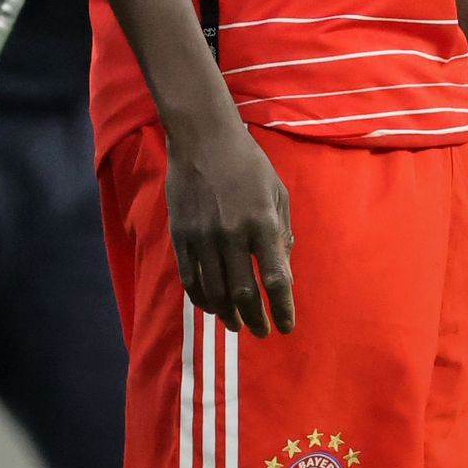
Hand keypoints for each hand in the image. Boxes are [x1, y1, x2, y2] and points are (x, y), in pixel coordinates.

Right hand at [165, 121, 294, 336]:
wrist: (202, 135)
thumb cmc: (247, 162)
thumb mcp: (276, 192)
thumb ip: (282, 234)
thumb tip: (285, 277)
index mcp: (262, 222)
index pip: (276, 279)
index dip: (282, 309)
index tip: (286, 327)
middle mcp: (233, 233)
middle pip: (244, 295)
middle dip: (255, 321)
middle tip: (261, 332)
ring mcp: (203, 235)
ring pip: (216, 292)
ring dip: (228, 316)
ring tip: (236, 324)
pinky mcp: (181, 234)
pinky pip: (190, 279)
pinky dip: (202, 299)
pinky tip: (211, 306)